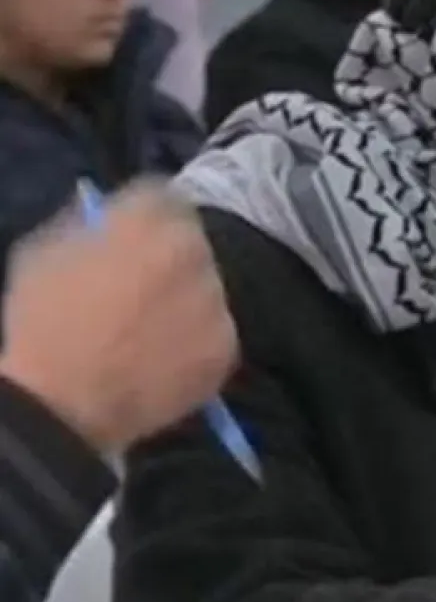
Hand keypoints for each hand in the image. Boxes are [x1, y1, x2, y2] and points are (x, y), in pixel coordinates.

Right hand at [0, 180, 236, 454]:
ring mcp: (217, 304)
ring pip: (208, 289)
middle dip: (172, 257)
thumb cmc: (42, 322)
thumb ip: (93, 224)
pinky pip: (215, 334)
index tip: (136, 232)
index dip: (147, 214)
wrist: (59, 404)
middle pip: (192, 243)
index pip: (165, 197)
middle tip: (143, 286)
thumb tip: (116, 216)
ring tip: (152, 329)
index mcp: (151, 221)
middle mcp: (196, 254)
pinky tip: (165, 358)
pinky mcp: (227, 349)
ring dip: (188, 299)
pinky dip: (197, 342)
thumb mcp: (47, 252)